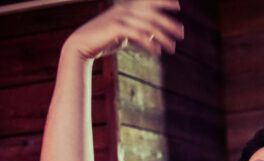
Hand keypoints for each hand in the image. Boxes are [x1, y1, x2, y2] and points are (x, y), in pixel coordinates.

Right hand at [64, 0, 183, 60]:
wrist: (81, 46)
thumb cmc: (103, 40)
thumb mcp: (124, 35)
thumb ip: (138, 32)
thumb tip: (155, 35)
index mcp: (125, 8)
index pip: (147, 2)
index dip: (163, 1)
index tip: (177, 6)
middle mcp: (123, 10)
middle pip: (152, 14)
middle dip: (169, 23)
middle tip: (182, 34)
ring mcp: (119, 18)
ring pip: (148, 26)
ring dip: (163, 38)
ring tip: (173, 49)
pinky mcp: (115, 29)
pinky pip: (138, 35)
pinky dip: (150, 44)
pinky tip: (158, 52)